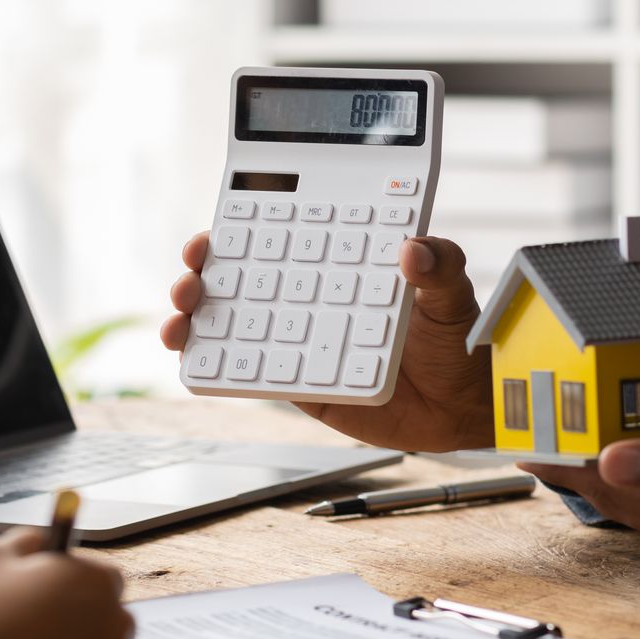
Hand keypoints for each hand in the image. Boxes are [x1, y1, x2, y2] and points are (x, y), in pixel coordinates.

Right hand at [161, 231, 493, 450]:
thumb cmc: (454, 340)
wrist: (461, 406)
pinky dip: (221, 370)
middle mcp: (309, 299)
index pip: (276, 238)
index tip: (213, 234)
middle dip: (199, 275)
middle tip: (190, 279)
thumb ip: (440, 264)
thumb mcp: (453, 292)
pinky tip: (199, 365)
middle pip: (239, 279)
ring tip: (178, 324)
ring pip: (234, 326)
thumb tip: (415, 251)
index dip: (236, 232)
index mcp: (336, 264)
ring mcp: (300, 342)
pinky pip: (254, 375)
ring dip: (195, 322)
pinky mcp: (301, 385)